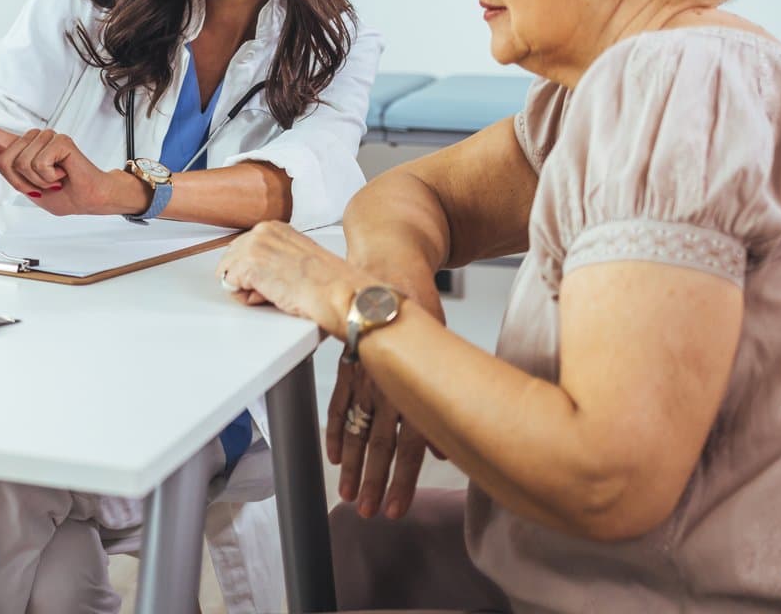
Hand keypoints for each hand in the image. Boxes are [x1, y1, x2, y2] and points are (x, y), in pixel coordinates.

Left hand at [0, 116, 145, 214]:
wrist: (91, 199)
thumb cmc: (65, 193)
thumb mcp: (28, 187)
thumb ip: (8, 169)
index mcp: (23, 150)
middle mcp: (33, 139)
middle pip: (4, 158)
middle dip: (19, 181)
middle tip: (42, 185)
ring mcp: (47, 137)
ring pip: (20, 162)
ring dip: (36, 180)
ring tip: (54, 180)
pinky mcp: (59, 140)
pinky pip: (38, 163)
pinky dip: (48, 177)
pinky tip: (62, 175)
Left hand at [214, 220, 367, 325]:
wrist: (337, 292)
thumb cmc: (326, 282)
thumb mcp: (297, 257)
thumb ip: (274, 256)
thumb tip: (258, 270)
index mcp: (274, 228)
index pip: (242, 249)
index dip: (255, 272)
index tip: (273, 279)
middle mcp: (262, 231)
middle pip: (231, 260)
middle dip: (247, 279)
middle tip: (275, 289)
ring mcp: (253, 246)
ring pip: (229, 273)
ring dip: (247, 288)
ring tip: (275, 292)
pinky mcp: (248, 264)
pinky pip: (230, 286)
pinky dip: (247, 298)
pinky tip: (271, 296)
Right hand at [326, 263, 446, 519]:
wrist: (388, 269)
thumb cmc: (420, 309)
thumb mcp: (443, 350)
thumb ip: (445, 398)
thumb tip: (444, 446)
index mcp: (413, 381)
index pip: (408, 442)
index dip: (401, 479)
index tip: (395, 507)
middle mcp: (387, 382)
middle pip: (379, 442)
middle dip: (374, 481)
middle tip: (369, 511)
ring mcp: (363, 375)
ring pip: (358, 429)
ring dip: (354, 466)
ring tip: (350, 494)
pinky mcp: (347, 364)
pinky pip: (338, 403)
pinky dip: (336, 431)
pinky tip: (335, 455)